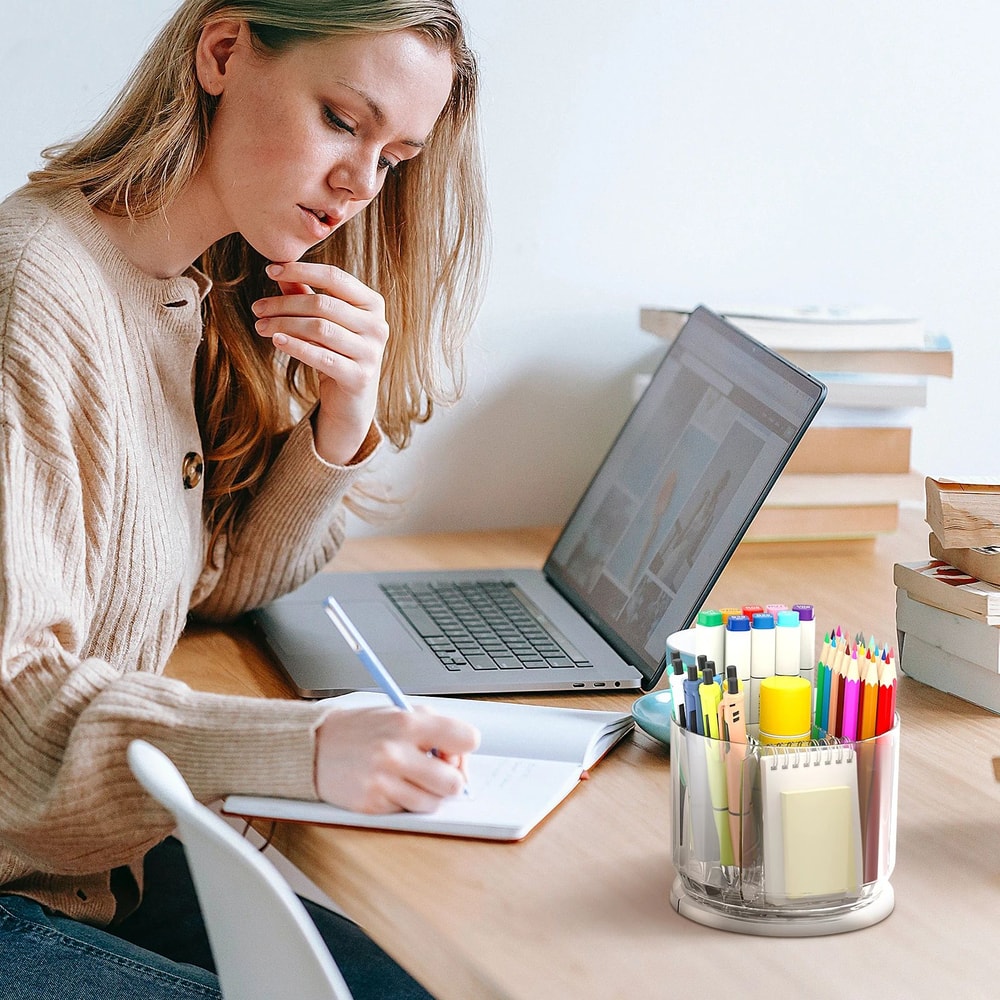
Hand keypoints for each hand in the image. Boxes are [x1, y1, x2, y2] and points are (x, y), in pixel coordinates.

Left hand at [252, 260, 388, 464]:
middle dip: (285, 304)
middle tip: (258, 307)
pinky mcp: (359, 377)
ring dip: (284, 324)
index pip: (335, 277)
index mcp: (373, 303)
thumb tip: (280, 270)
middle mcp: (377, 326)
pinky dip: (295, 346)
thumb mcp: (325, 321)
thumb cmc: (338, 353)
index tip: (270, 270)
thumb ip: (306, 295)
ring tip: (260, 326)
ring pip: (320, 329)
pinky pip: (321, 357)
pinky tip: (276, 340)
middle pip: (323, 305)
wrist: (352, 400)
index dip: (301, 270)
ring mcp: (371, 352)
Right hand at [314, 707, 479, 813]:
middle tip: (435, 771)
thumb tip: (460, 757)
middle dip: (449, 779)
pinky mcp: (371, 804)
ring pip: (433, 803)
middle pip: (454, 782)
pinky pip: (407, 812)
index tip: (454, 751)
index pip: (466, 739)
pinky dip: (403, 802)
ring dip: (427, 794)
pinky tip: (388, 785)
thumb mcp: (398, 712)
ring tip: (408, 778)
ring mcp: (383, 780)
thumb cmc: (360, 729)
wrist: (313, 747)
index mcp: (407, 722)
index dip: (464, 748)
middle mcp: (396, 752)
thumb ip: (433, 728)